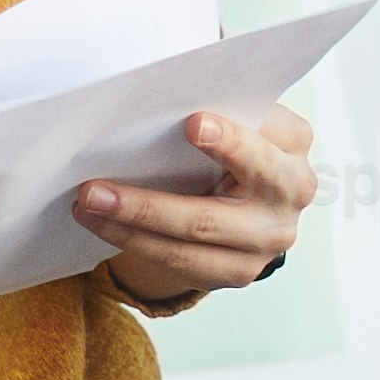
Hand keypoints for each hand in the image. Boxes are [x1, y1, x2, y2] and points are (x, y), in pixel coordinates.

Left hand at [82, 98, 314, 307]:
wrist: (249, 195)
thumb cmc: (232, 141)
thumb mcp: (237, 117)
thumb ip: (213, 110)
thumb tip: (141, 112)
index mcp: (292, 142)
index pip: (263, 140)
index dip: (230, 138)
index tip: (191, 124)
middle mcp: (291, 193)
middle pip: (215, 208)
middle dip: (152, 203)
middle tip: (95, 189)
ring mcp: (269, 239)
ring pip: (193, 236)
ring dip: (130, 221)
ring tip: (87, 203)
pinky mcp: (242, 269)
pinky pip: (182, 261)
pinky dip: (134, 241)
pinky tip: (101, 223)